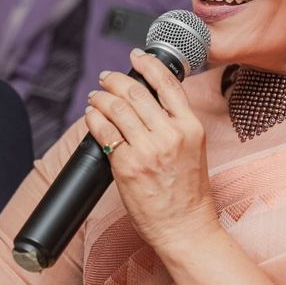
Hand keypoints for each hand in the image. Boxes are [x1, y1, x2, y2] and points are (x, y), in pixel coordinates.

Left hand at [84, 49, 219, 251]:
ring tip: (95, 97)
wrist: (185, 228)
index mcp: (190, 127)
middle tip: (105, 79)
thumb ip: (175, 126)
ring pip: (116, 107)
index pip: (168, 84)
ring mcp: (147, 149)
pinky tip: (92, 117)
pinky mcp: (127, 165)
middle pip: (136, 92)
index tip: (136, 57)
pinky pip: (104, 132)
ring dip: (100, 97)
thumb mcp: (193, 151)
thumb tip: (147, 106)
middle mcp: (170, 134)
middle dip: (115, 80)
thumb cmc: (189, 195)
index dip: (148, 64)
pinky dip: (94, 119)